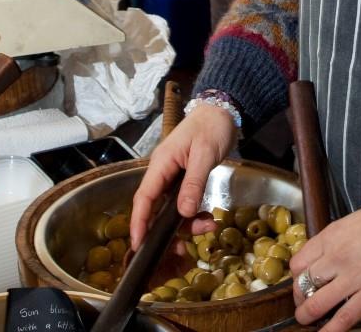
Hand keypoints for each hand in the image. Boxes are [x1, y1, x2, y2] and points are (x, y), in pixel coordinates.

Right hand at [129, 103, 236, 248]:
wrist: (223, 111)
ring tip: (208, 226)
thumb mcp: (204, 154)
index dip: (139, 221)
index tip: (137, 244)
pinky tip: (209, 218)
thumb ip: (194, 183)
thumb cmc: (211, 127)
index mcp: (161, 164)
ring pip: (172, 209)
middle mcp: (163, 173)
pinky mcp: (186, 181)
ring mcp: (174, 178)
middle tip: (180, 249)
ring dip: (188, 222)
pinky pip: (185, 203)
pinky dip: (195, 214)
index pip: (144, 197)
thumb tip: (183, 213)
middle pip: (156, 208)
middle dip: (166, 230)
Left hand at [289, 197, 360, 331]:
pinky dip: (330, 331)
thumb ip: (335, 241)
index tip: (302, 284)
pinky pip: (342, 319)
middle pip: (302, 286)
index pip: (297, 264)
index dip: (295, 279)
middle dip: (299, 300)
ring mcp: (352, 278)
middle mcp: (335, 258)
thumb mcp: (351, 222)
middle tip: (304, 306)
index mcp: (330, 237)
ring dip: (307, 317)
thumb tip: (325, 258)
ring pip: (315, 305)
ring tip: (308, 321)